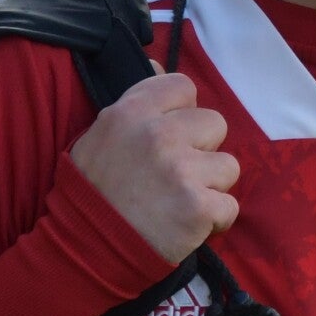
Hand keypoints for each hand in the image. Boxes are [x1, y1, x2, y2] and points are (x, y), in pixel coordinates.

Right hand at [68, 67, 238, 264]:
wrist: (85, 247)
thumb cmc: (92, 190)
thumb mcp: (99, 133)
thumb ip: (135, 102)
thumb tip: (160, 68)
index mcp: (131, 112)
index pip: (183, 87)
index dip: (182, 112)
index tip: (171, 135)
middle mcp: (158, 135)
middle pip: (215, 124)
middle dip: (201, 149)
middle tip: (176, 173)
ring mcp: (181, 171)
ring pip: (228, 166)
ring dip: (210, 185)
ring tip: (180, 200)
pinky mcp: (198, 208)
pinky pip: (229, 206)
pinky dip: (213, 220)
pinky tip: (187, 224)